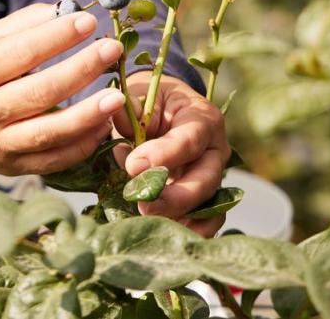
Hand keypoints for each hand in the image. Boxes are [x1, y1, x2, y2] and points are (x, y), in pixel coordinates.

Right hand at [0, 4, 124, 175]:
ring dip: (88, 116)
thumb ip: (21, 25)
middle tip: (112, 49)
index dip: (58, 37)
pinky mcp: (10, 167)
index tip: (88, 21)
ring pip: (49, 133)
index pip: (22, 53)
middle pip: (41, 92)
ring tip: (117, 97)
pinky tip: (103, 126)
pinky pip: (52, 161)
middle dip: (82, 69)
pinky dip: (81, 146)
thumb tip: (65, 10)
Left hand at [112, 72, 230, 237]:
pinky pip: (208, 219)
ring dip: (180, 218)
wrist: (161, 109)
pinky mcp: (206, 196)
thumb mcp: (139, 94)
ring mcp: (213, 175)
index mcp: (202, 118)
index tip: (133, 166)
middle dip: (174, 197)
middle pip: (205, 180)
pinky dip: (192, 231)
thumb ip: (129, 107)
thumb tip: (114, 114)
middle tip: (142, 205)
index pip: (190, 140)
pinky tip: (166, 235)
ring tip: (149, 222)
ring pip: (209, 204)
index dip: (164, 155)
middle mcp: (215, 149)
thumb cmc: (149, 100)